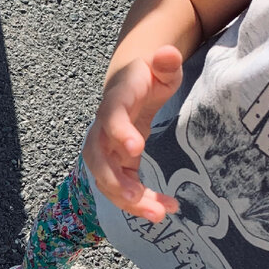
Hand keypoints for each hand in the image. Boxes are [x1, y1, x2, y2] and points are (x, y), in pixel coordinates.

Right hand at [82, 46, 182, 221]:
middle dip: (117, 182)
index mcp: (115, 103)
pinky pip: (120, 189)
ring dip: (128, 201)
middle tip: (142, 198)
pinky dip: (138, 202)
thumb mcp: (160, 68)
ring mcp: (105, 152)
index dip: (119, 133)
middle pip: (100, 160)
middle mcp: (103, 131)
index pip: (111, 118)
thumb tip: (168, 54)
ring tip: (158, 214)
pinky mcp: (115, 167)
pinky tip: (163, 210)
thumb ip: (166, 63)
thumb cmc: (147, 78)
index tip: (136, 148)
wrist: (128, 89)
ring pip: (107, 181)